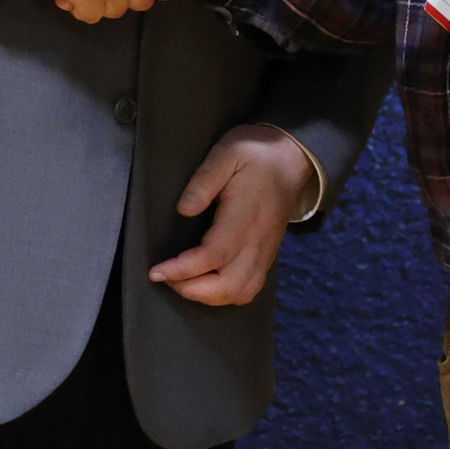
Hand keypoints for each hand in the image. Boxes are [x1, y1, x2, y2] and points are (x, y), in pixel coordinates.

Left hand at [150, 124, 323, 307]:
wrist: (292, 158)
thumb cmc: (255, 153)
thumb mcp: (226, 153)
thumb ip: (204, 180)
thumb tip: (183, 210)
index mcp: (245, 217)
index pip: (213, 256)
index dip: (183, 270)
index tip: (157, 271)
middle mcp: (257, 242)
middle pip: (228, 285)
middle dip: (192, 289)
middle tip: (165, 276)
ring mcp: (265, 252)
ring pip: (240, 293)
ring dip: (208, 296)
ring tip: (182, 281)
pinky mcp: (267, 256)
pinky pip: (250, 289)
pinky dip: (225, 295)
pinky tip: (206, 284)